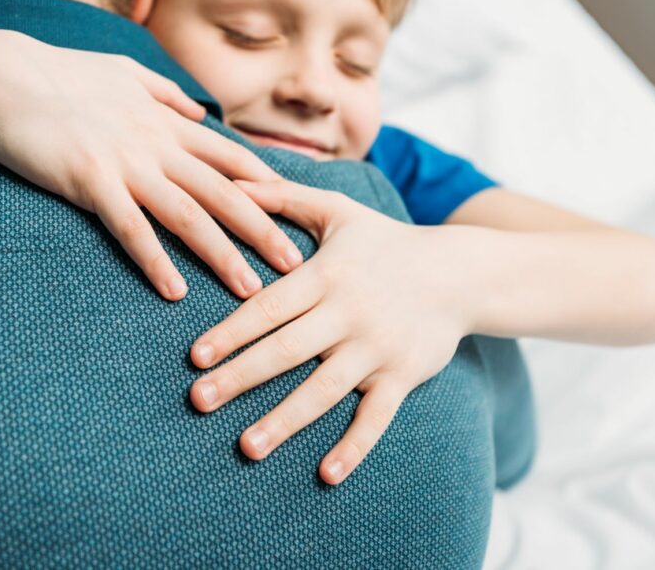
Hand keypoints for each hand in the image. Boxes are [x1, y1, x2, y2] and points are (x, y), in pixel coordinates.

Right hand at [0, 31, 303, 300]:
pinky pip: (130, 228)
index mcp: (165, 120)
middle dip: (264, 230)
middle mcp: (155, 142)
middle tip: (295, 266)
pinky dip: (154, 260)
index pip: (230, 159)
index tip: (297, 218)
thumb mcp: (123, 72)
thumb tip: (198, 110)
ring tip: (249, 290)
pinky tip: (174, 292)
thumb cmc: (60, 75)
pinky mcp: (89, 179)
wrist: (2, 75)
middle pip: (223, 192)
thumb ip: (165, 92)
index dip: (268, 189)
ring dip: (222, 254)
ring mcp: (124, 161)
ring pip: (187, 214)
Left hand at [188, 180, 473, 483]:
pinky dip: (354, 447)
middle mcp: (350, 314)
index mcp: (327, 276)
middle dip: (240, 377)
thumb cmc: (385, 241)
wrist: (459, 273)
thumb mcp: (337, 211)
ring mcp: (377, 349)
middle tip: (198, 401)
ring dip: (284, 420)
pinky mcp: (403, 376)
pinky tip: (326, 474)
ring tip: (247, 446)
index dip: (231, 332)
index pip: (270, 308)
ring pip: (324, 390)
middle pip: (286, 351)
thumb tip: (231, 180)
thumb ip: (283, 196)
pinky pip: (376, 418)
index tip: (195, 357)